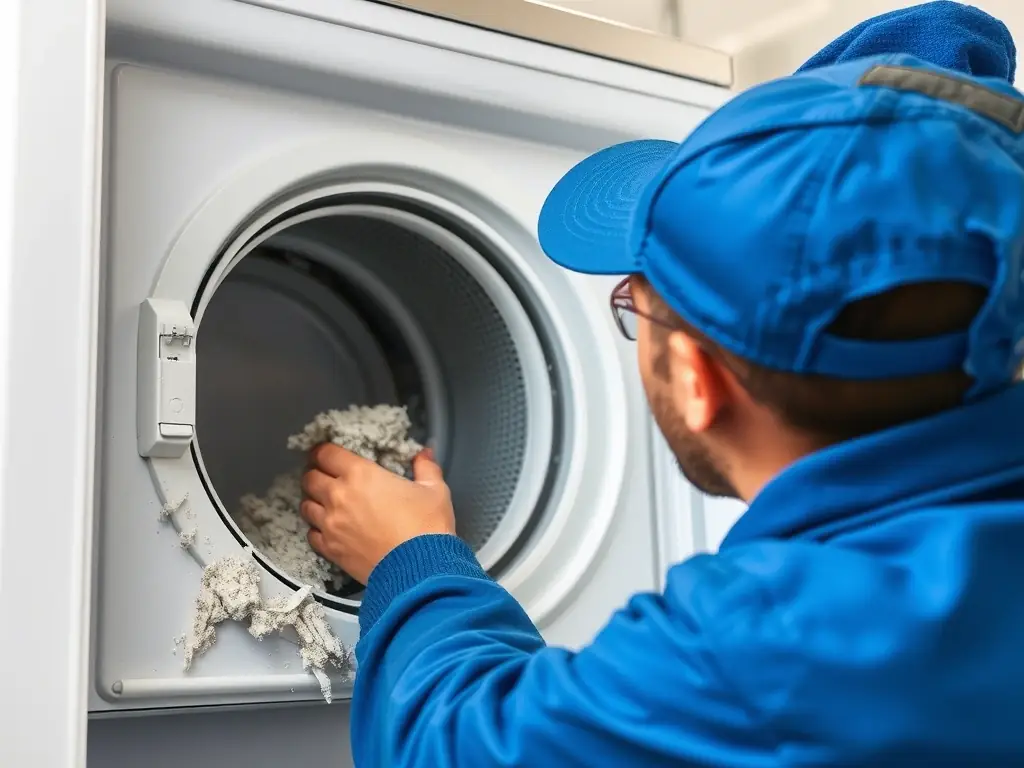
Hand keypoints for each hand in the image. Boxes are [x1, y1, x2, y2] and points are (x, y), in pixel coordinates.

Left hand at [300, 445, 455, 584]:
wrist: (420, 570)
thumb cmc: (427, 526)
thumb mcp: (435, 490)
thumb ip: (426, 467)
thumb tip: (424, 453)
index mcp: (361, 474)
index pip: (326, 453)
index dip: (323, 450)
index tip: (327, 453)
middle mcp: (339, 496)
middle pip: (310, 478)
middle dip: (315, 473)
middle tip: (325, 476)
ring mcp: (331, 525)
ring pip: (306, 505)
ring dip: (313, 501)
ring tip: (324, 503)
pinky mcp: (331, 549)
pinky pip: (311, 534)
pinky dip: (316, 529)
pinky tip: (328, 529)